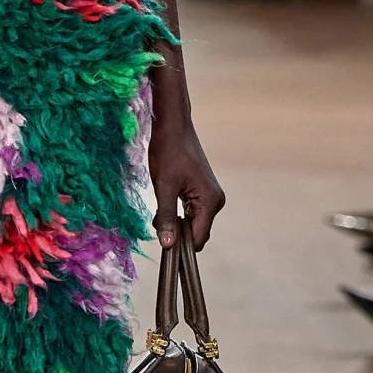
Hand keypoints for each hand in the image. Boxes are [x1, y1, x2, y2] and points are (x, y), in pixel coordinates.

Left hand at [149, 108, 224, 251]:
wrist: (173, 126)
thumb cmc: (168, 151)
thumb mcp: (164, 186)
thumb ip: (167, 217)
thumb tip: (168, 245)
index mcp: (210, 201)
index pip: (199, 238)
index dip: (181, 246)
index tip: (162, 245)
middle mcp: (215, 201)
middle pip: (197, 233)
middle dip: (177, 233)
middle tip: (157, 222)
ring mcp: (210, 196)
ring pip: (192, 223)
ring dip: (175, 223)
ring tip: (159, 211)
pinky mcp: (202, 191)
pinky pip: (191, 212)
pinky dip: (177, 214)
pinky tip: (164, 205)